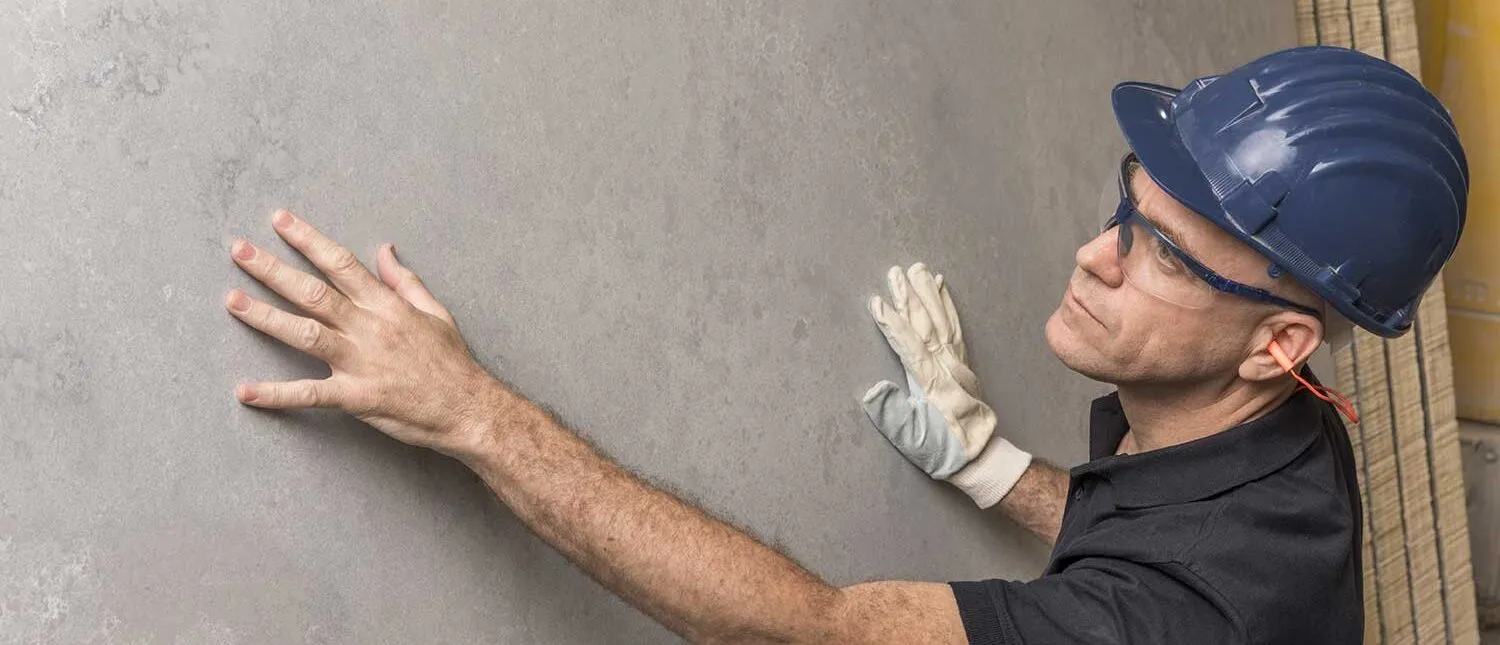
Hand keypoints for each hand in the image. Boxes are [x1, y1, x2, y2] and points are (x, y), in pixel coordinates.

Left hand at [225, 209, 500, 459]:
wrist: (468, 408)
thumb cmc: (453, 363)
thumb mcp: (435, 312)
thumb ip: (405, 281)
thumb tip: (385, 251)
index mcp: (386, 305)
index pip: (341, 263)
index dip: (308, 240)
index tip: (280, 221)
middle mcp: (369, 328)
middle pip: (313, 292)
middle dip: (273, 268)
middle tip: (239, 250)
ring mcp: (361, 362)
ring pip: (305, 332)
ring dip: (265, 316)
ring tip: (232, 300)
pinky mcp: (356, 397)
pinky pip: (310, 394)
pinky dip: (276, 394)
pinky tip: (245, 392)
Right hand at [861, 263, 1030, 507]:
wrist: (981, 458)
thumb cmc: (943, 451)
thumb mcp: (913, 441)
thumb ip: (892, 416)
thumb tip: (872, 390)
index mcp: (932, 384)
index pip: (908, 346)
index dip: (892, 323)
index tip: (876, 302)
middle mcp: (946, 367)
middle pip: (926, 325)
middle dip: (910, 297)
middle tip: (896, 271)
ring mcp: (958, 363)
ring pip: (942, 321)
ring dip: (929, 295)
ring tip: (919, 270)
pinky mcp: (964, 363)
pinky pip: (955, 328)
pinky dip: (948, 307)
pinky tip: (943, 291)